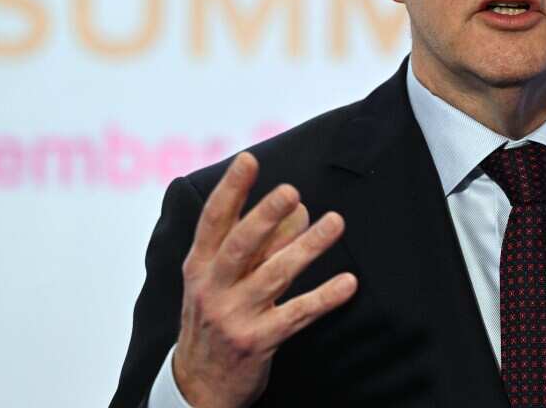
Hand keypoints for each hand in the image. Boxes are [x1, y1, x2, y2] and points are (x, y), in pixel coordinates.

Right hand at [173, 152, 357, 407]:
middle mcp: (213, 288)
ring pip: (274, 275)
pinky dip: (324, 298)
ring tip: (335, 223)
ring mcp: (234, 316)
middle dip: (265, 215)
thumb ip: (257, 244)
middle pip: (240, 245)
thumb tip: (300, 209)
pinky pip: (296, 314)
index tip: (249, 160)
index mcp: (199, 267)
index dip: (230, 189)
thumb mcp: (221, 280)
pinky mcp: (257, 342)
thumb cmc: (214, 319)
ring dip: (308, 247)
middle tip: (292, 191)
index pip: (213, 222)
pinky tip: (348, 283)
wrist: (197, 386)